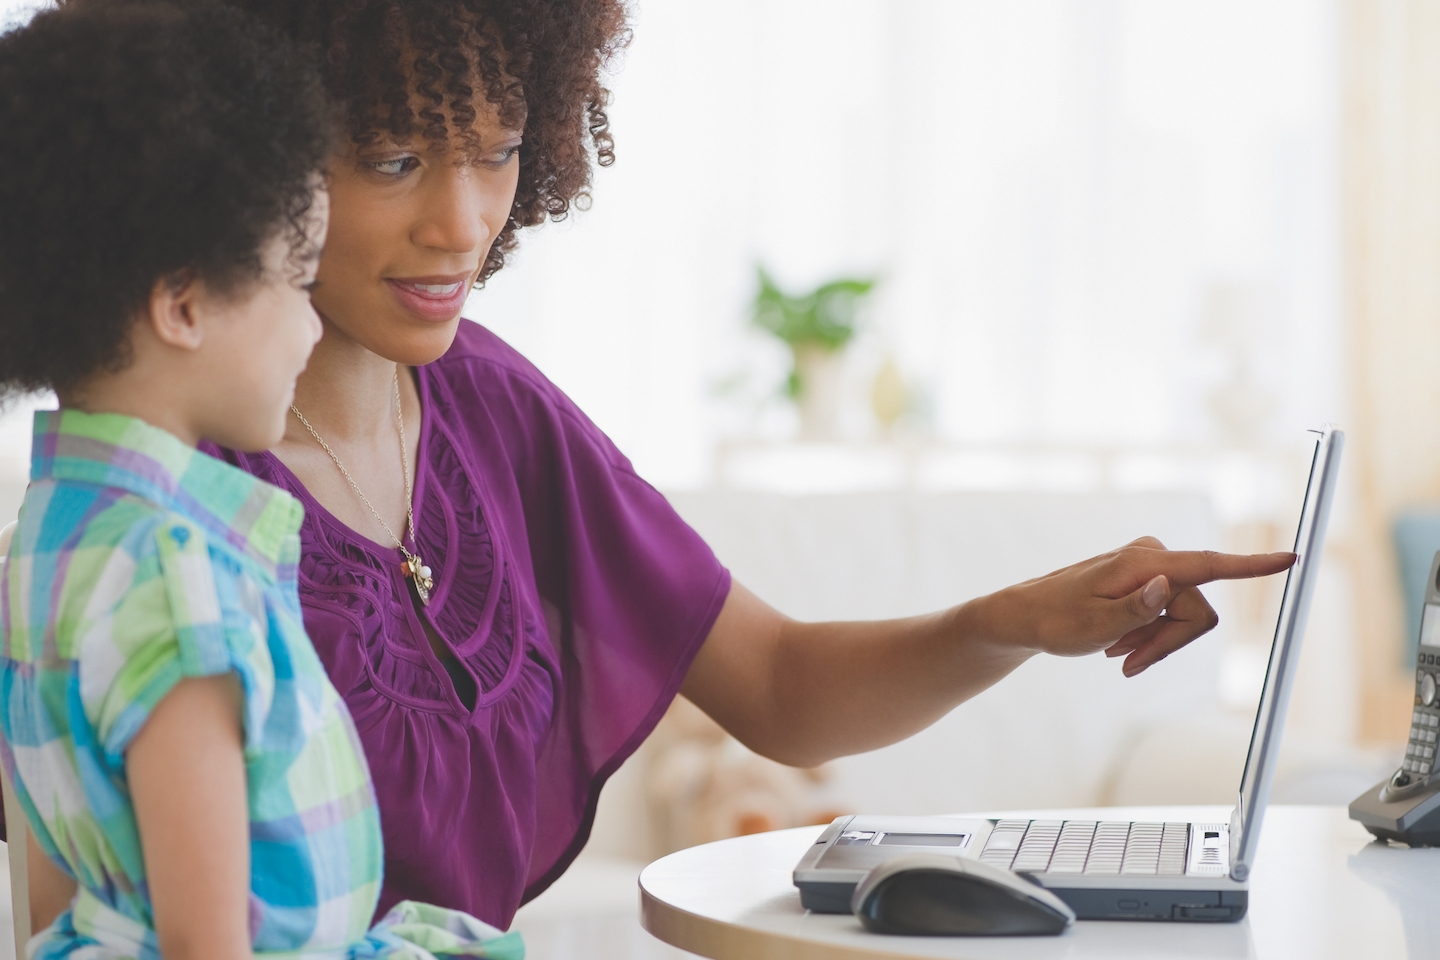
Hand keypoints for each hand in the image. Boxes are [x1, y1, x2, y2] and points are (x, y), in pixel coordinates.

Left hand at [970, 537, 1295, 676]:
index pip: (1208, 565)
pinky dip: (1148, 635)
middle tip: (1129, 665)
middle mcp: (1154, 557)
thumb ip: (1135, 609)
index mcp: (1144, 563)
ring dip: (1157, 643)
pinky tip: (1118, 646)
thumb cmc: (1055, 620)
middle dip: (1170, 644)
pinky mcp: (1146, 579)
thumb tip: (1166, 588)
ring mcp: (1151, 566)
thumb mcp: (1093, 626)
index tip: (1291, 557)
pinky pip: (1169, 614)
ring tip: (1118, 656)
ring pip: (1185, 618)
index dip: (1252, 566)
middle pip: (1198, 612)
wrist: (1027, 615)